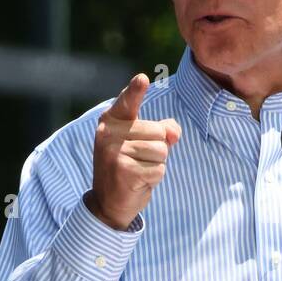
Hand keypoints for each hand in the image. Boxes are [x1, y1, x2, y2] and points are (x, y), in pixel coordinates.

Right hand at [85, 73, 181, 229]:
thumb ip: (162, 130)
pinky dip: (154, 178)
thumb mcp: (142, 143)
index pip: (127, 102)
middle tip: (137, 160)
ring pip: (161, 151)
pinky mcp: (125, 171)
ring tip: (138, 170)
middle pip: (158, 132)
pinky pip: (159, 169)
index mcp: (111, 121)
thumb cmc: (129, 166)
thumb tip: (173, 134)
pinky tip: (138, 182)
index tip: (143, 78)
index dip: (136, 90)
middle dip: (157, 149)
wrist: (108, 202)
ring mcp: (115, 153)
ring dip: (156, 164)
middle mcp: (109, 134)